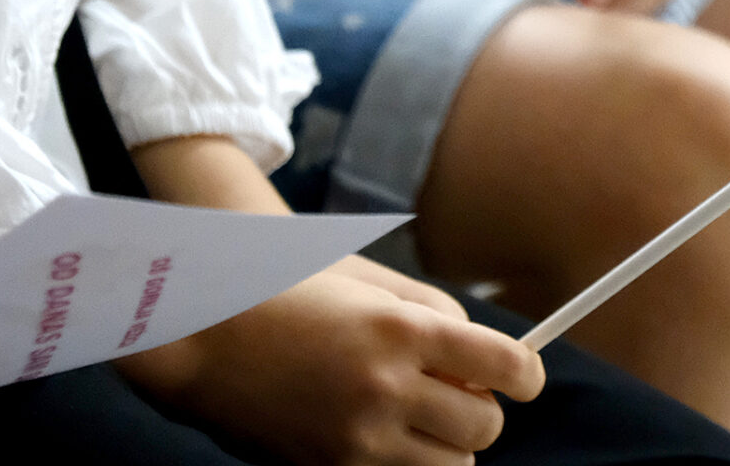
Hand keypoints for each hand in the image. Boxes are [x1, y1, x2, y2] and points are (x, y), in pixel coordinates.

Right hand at [119, 254, 541, 465]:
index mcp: (400, 328)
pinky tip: (385, 438)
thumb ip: (434, 314)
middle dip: (481, 412)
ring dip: (448, 447)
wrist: (202, 331)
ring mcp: (357, 438)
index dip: (527, 375)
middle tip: (458, 392)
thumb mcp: (370, 282)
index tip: (526, 378)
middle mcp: (385, 387)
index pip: (504, 366)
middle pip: (485, 428)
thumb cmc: (290, 291)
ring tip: (418, 418)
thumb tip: (487, 360)